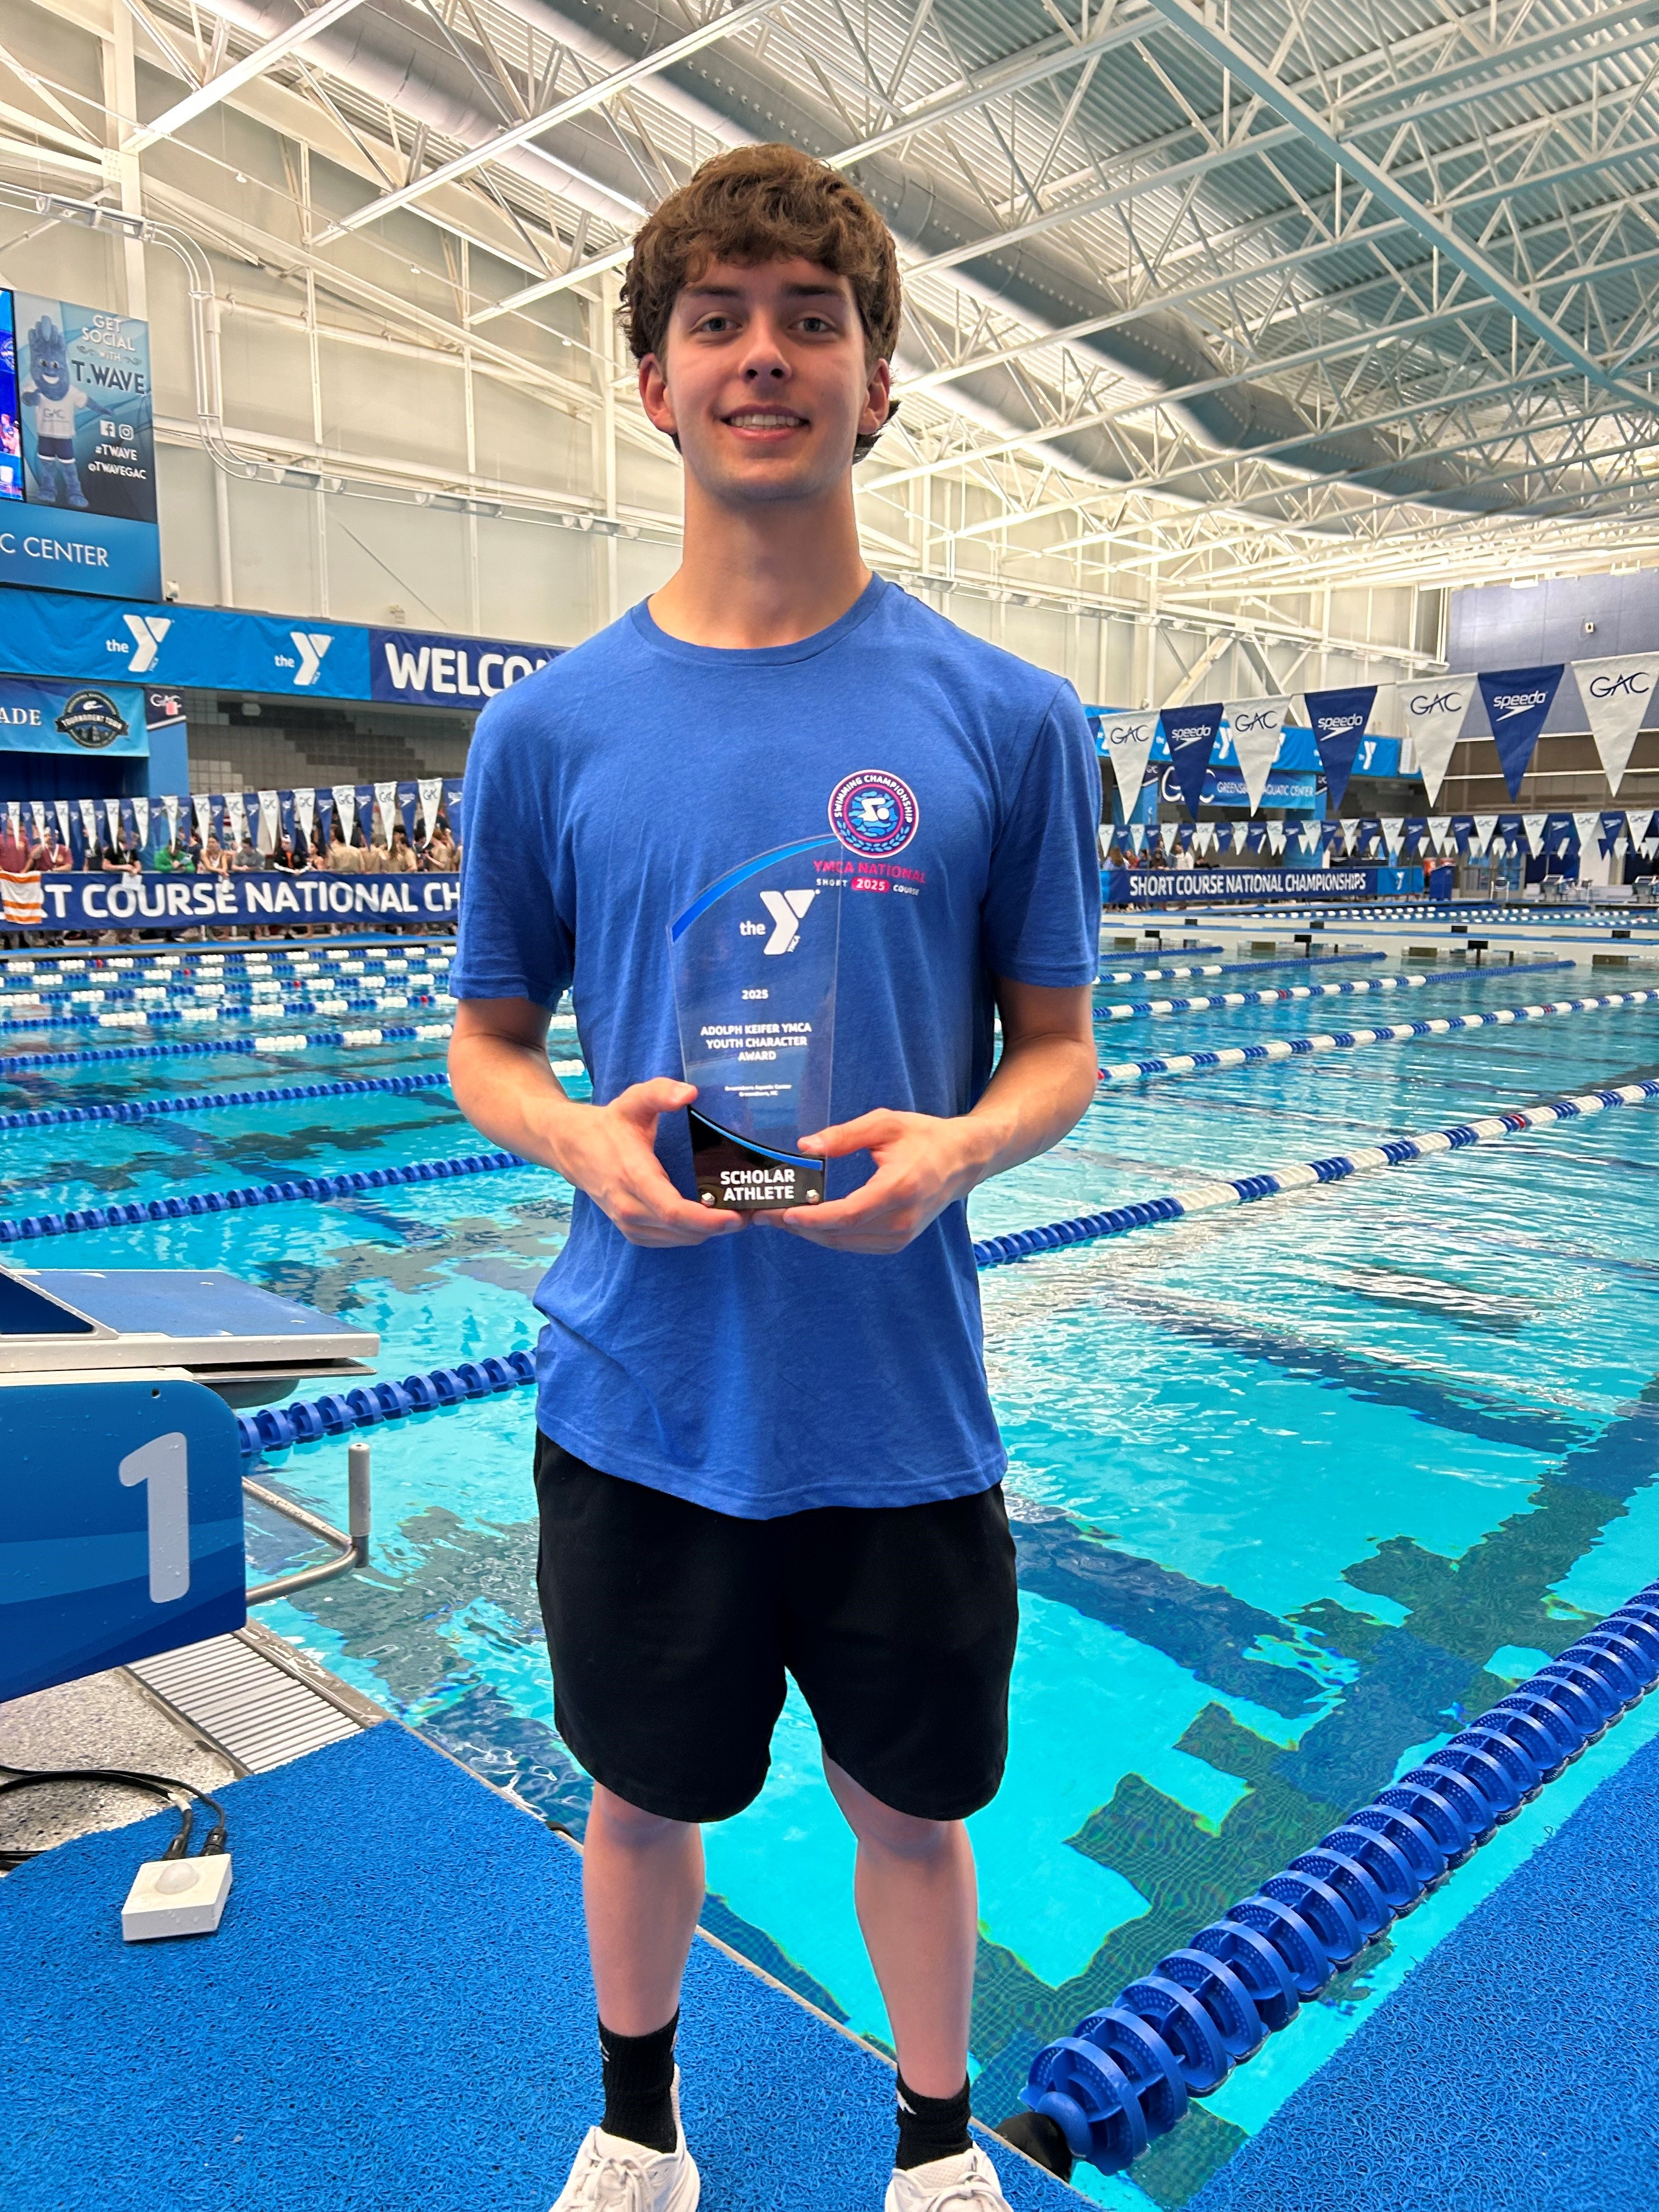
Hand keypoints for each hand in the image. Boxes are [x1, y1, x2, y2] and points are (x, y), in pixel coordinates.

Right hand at [541, 1078, 743, 1247]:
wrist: (573, 1147)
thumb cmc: (611, 1124)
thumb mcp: (634, 1100)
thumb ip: (660, 1092)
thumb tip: (689, 1093)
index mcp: (633, 1175)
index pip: (672, 1211)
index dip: (707, 1219)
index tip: (736, 1216)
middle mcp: (628, 1206)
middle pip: (680, 1230)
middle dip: (718, 1226)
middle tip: (749, 1212)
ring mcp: (628, 1222)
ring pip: (677, 1240)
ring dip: (708, 1233)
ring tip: (736, 1215)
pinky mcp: (631, 1230)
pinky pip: (667, 1241)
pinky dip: (691, 1235)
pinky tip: (709, 1221)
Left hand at [759, 1109, 987, 1254]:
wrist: (961, 1160)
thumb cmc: (923, 1137)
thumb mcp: (884, 1124)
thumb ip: (844, 1136)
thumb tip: (805, 1147)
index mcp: (900, 1188)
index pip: (849, 1213)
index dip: (814, 1217)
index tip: (784, 1213)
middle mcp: (902, 1219)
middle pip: (840, 1233)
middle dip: (799, 1226)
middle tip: (765, 1213)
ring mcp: (901, 1235)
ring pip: (844, 1242)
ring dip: (809, 1232)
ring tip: (779, 1216)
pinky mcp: (898, 1242)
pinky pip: (854, 1244)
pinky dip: (828, 1235)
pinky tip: (808, 1221)